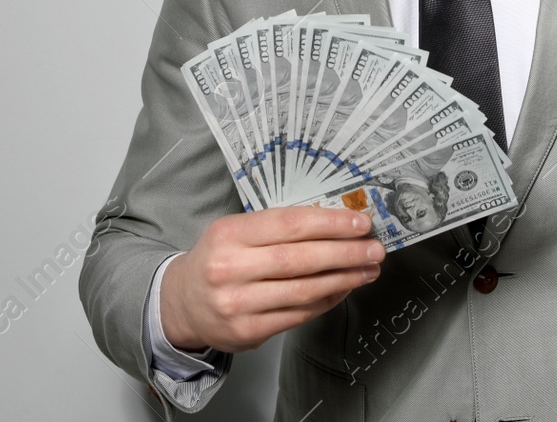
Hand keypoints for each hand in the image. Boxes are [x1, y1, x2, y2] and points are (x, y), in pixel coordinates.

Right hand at [160, 207, 384, 353]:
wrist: (181, 304)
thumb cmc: (218, 259)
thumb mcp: (236, 231)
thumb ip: (278, 227)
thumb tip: (335, 223)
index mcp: (229, 234)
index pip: (290, 224)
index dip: (330, 223)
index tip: (360, 223)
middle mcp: (230, 269)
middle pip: (301, 259)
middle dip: (345, 253)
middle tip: (375, 249)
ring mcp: (238, 305)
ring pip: (304, 290)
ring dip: (344, 279)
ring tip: (368, 269)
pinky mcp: (248, 333)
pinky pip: (298, 315)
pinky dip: (327, 300)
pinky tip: (344, 289)